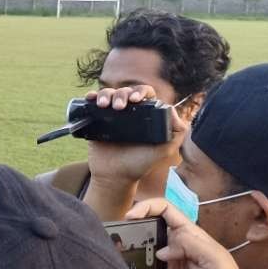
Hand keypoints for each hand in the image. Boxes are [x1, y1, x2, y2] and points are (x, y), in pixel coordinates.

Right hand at [84, 86, 187, 219]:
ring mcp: (111, 116)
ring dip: (106, 95)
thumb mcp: (165, 150)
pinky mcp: (96, 121)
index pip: (145, 94)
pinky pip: (92, 103)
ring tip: (104, 105)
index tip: (135, 100)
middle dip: (121, 94)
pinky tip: (91, 99)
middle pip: (125, 91)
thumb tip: (171, 108)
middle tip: (119, 107)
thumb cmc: (140, 164)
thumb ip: (177, 132)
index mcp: (145, 115)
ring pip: (108, 94)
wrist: (115, 177)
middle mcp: (129, 113)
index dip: (140, 91)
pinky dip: (90, 97)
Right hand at [126, 198, 260, 268]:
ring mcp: (167, 267)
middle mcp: (175, 248)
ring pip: (141, 252)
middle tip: (118, 236)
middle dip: (132, 228)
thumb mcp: (214, 259)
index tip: (130, 215)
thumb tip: (161, 249)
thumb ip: (189, 244)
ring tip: (118, 256)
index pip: (165, 210)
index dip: (146, 207)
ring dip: (130, 252)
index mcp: (189, 235)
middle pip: (148, 228)